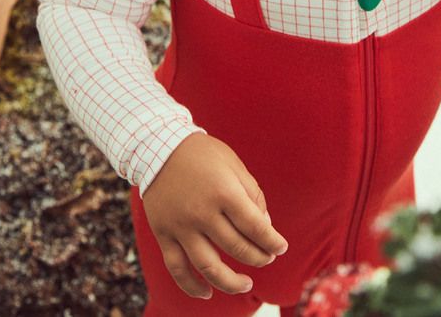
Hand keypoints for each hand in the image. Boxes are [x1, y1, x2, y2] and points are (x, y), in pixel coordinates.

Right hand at [143, 132, 287, 299]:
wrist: (159, 147)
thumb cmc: (203, 154)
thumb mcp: (234, 164)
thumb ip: (252, 194)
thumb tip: (264, 226)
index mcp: (224, 192)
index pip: (255, 227)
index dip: (272, 241)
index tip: (281, 247)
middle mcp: (203, 212)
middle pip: (237, 248)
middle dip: (259, 257)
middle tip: (268, 258)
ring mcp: (181, 226)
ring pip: (209, 267)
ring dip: (231, 282)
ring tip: (246, 284)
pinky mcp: (164, 234)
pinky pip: (178, 268)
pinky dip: (191, 286)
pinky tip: (207, 293)